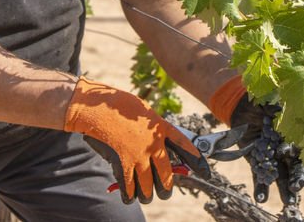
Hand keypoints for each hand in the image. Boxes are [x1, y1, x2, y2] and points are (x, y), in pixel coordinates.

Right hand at [64, 77, 207, 203]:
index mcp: (161, 128)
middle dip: (166, 188)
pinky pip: (129, 186)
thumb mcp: (143, 112)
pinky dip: (129, 194)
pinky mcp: (123, 163)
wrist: (98, 107)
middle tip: (164, 193)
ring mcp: (139, 155)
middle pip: (166, 175)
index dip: (197, 161)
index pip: (185, 147)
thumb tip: (156, 146)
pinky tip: (129, 196)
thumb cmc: (118, 106)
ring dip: (146, 194)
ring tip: (145, 197)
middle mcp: (154, 144)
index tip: (206, 172)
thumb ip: (152, 129)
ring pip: (148, 186)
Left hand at [209, 77, 303, 205]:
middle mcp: (287, 150)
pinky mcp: (257, 161)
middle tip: (294, 191)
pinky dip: (261, 188)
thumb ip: (291, 107)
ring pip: (281, 177)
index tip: (298, 166)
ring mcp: (273, 157)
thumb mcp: (279, 99)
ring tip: (286, 204)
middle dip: (296, 180)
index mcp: (298, 135)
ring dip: (284, 191)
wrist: (241, 102)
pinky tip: (260, 198)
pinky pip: (260, 176)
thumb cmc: (265, 97)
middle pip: (295, 168)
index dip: (303, 160)